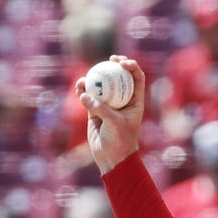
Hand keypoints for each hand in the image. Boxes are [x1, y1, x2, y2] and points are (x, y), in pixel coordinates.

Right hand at [75, 55, 143, 174]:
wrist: (111, 157)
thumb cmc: (119, 142)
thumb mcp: (114, 124)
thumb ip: (101, 109)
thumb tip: (84, 95)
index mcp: (135, 102)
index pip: (137, 79)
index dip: (132, 66)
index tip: (122, 63)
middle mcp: (123, 101)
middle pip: (120, 77)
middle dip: (115, 65)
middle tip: (109, 60)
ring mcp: (108, 104)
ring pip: (102, 85)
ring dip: (96, 78)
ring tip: (88, 77)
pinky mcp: (95, 110)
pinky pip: (88, 95)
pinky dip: (83, 90)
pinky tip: (79, 86)